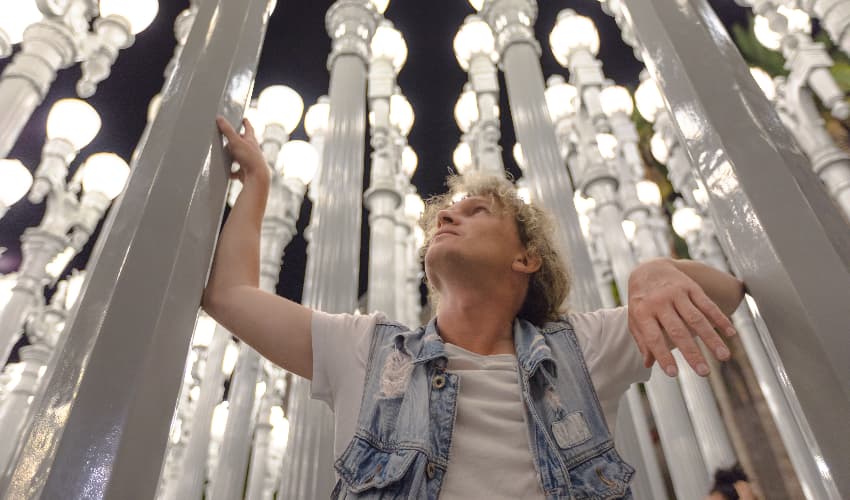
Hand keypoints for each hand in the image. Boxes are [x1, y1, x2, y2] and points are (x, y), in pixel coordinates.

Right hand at [216, 116, 269, 186]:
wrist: (257, 177)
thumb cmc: (250, 158)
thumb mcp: (236, 141)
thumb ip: (227, 130)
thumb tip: (220, 118)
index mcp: (251, 141)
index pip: (249, 129)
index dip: (246, 123)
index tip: (244, 120)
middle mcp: (252, 151)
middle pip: (244, 144)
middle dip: (238, 141)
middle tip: (230, 138)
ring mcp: (250, 162)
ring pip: (240, 157)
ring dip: (233, 156)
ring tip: (226, 155)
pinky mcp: (246, 172)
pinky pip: (237, 172)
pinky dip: (232, 172)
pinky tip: (227, 172)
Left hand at [627, 258, 736, 376]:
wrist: (649, 269)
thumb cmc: (641, 300)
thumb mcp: (635, 318)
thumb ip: (642, 340)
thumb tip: (649, 363)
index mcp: (643, 312)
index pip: (653, 337)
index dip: (663, 356)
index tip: (673, 374)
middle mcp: (660, 302)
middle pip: (678, 331)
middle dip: (692, 353)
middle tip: (704, 373)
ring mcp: (676, 293)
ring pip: (696, 319)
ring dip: (711, 339)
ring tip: (723, 357)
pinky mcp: (691, 287)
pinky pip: (707, 304)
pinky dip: (720, 318)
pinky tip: (731, 333)